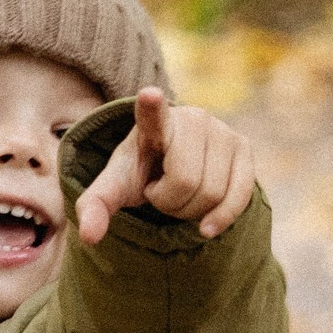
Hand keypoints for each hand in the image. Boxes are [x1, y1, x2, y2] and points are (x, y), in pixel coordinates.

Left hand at [76, 88, 256, 243]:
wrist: (173, 163)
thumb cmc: (142, 172)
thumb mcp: (114, 186)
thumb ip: (95, 207)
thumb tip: (88, 238)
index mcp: (153, 123)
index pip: (152, 115)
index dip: (152, 106)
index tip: (149, 94)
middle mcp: (192, 119)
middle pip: (185, 181)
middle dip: (169, 202)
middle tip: (162, 192)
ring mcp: (222, 130)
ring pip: (213, 192)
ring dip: (192, 211)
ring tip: (182, 196)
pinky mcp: (244, 147)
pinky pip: (240, 195)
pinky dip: (221, 218)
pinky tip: (206, 224)